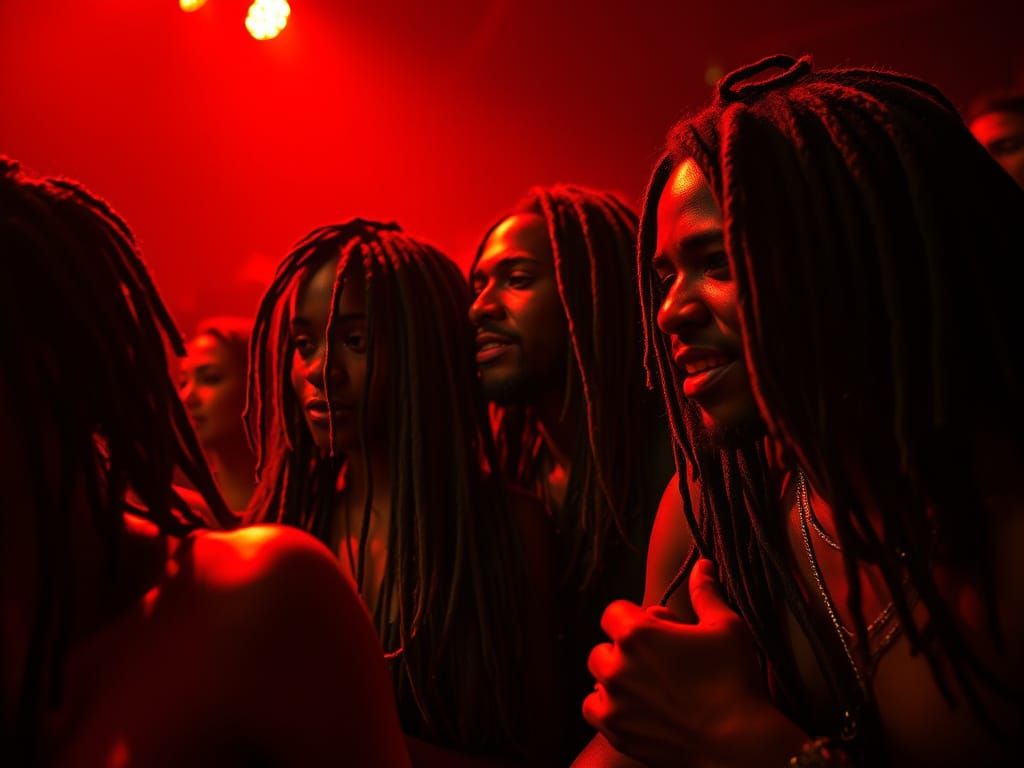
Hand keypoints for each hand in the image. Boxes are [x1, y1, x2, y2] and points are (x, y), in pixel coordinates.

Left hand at [582, 559, 805, 767]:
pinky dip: (607, 706)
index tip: (655, 633)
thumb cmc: (735, 681)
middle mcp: (616, 664)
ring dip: (615, 679)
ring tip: (648, 687)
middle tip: (657, 664)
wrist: (737, 745)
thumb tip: (702, 565)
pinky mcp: (614, 730)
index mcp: (637, 632)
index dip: (633, 620)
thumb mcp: (726, 627)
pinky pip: (593, 709)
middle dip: (624, 651)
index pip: (613, 613)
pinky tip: (633, 708)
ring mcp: (612, 700)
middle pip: (605, 647)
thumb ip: (706, 593)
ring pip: (598, 679)